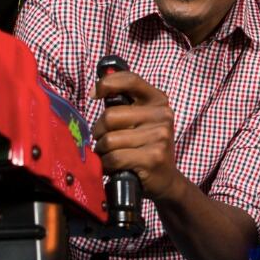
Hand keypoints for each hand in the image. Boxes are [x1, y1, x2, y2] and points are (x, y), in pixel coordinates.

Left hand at [91, 71, 180, 201]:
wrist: (166, 179)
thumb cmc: (146, 146)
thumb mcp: (141, 120)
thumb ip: (124, 104)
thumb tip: (96, 90)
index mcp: (158, 100)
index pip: (130, 80)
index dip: (107, 83)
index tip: (93, 95)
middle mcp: (162, 115)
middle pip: (110, 116)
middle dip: (99, 131)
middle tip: (105, 141)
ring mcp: (160, 136)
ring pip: (109, 140)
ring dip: (103, 152)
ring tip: (112, 155)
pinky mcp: (153, 157)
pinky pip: (114, 158)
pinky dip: (107, 165)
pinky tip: (115, 167)